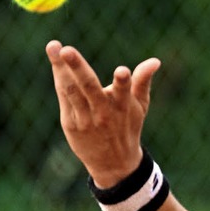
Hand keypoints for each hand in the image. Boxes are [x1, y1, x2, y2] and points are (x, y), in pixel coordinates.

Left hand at [45, 40, 161, 187]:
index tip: (122, 71)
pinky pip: (64, 97)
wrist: (113, 163)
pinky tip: (54, 60)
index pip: (123, 92)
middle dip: (78, 68)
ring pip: (71, 91)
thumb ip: (143, 81)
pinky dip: (59, 78)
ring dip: (61, 69)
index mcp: (122, 107)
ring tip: (53, 47)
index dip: (123, 82)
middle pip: (89, 87)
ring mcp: (85, 119)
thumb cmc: (128, 126)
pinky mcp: (70, 123)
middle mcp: (103, 113)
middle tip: (67, 50)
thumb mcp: (140, 106)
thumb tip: (155, 61)